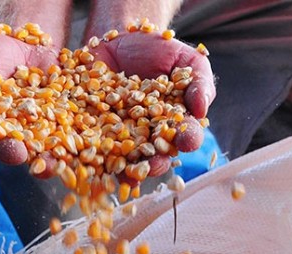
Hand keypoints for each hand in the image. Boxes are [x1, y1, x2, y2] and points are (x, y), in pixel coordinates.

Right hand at [0, 32, 58, 164]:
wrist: (21, 41)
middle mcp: (3, 135)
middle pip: (3, 149)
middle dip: (8, 152)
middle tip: (14, 151)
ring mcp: (30, 132)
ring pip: (33, 152)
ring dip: (39, 159)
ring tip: (44, 161)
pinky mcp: (55, 126)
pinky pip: (59, 142)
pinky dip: (64, 150)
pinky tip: (68, 154)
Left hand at [91, 30, 215, 176]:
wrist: (117, 39)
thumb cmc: (159, 51)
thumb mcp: (186, 60)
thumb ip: (199, 83)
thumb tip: (202, 109)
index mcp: (174, 123)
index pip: (185, 135)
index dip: (187, 139)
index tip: (187, 140)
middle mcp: (148, 136)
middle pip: (154, 156)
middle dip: (153, 164)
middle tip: (151, 166)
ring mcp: (120, 136)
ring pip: (123, 160)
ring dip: (123, 171)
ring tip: (122, 175)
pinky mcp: (94, 131)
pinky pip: (93, 148)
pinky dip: (90, 157)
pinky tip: (89, 163)